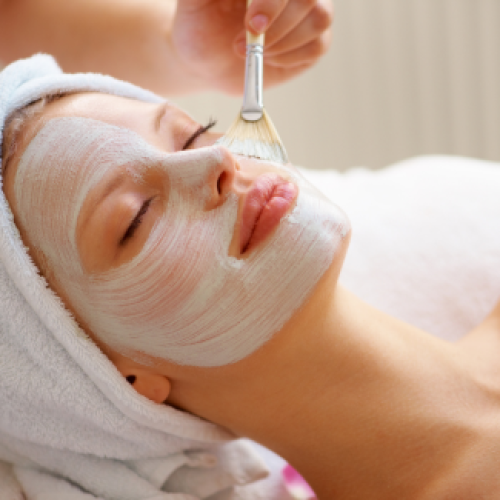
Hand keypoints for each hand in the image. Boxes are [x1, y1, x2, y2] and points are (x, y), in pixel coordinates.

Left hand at [171, 0, 333, 93]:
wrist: (207, 62)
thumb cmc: (200, 26)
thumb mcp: (195, 3)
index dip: (273, 2)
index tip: (254, 23)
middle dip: (278, 25)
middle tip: (243, 45)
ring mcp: (309, 11)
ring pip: (320, 18)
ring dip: (284, 42)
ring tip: (255, 52)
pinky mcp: (315, 40)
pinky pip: (318, 45)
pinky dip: (291, 57)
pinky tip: (270, 58)